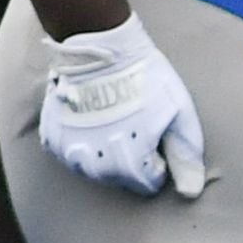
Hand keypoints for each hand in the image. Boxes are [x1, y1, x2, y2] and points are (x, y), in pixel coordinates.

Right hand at [35, 11, 206, 197]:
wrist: (101, 50)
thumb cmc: (147, 80)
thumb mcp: (179, 116)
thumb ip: (185, 157)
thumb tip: (190, 193)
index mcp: (129, 163)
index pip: (148, 184)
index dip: (158, 162)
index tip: (157, 137)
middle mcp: (95, 164)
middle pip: (120, 179)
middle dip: (133, 161)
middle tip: (137, 126)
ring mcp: (69, 150)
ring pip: (93, 170)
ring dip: (106, 156)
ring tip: (116, 124)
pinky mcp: (52, 135)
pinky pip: (68, 155)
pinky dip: (81, 146)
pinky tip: (92, 124)